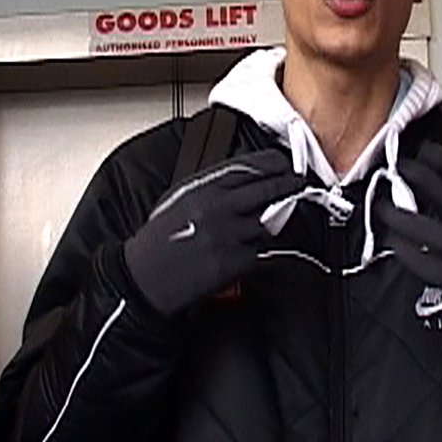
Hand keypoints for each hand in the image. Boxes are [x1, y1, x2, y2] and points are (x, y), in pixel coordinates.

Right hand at [124, 149, 304, 315]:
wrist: (143, 278)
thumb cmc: (157, 242)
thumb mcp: (179, 200)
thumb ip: (210, 188)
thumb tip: (243, 182)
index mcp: (202, 189)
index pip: (248, 168)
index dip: (273, 163)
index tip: (284, 163)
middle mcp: (218, 208)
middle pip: (268, 189)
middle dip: (288, 184)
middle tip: (298, 183)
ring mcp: (229, 234)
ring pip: (266, 223)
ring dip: (265, 227)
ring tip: (249, 232)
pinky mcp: (235, 261)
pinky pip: (261, 253)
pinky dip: (257, 254)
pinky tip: (243, 255)